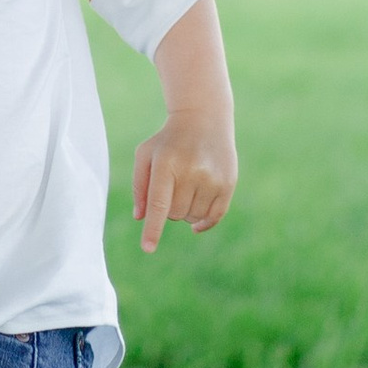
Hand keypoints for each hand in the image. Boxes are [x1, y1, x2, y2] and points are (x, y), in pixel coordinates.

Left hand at [130, 101, 236, 252]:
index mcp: (166, 163)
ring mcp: (212, 177)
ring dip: (186, 211)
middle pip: (175, 214)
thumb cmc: (168, 140)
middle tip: (173, 186)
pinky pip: (214, 217)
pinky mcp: (228, 183)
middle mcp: (192, 170)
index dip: (153, 228)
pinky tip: (196, 221)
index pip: (159, 203)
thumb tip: (140, 218)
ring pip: (193, 217)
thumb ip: (139, 186)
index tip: (148, 248)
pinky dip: (203, 222)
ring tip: (187, 187)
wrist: (204, 118)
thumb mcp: (145, 154)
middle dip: (170, 209)